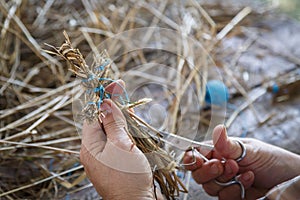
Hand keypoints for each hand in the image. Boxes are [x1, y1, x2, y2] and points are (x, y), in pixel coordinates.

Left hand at [80, 80, 155, 199]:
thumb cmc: (128, 178)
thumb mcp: (122, 145)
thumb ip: (113, 123)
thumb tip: (105, 103)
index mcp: (90, 146)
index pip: (93, 114)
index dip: (103, 98)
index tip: (115, 84)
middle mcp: (94, 151)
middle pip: (102, 122)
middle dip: (115, 109)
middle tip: (125, 98)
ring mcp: (105, 157)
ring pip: (112, 132)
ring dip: (122, 121)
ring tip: (131, 116)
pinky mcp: (115, 163)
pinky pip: (117, 143)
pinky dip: (125, 134)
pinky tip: (133, 132)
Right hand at [183, 124, 299, 199]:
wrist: (288, 180)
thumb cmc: (271, 159)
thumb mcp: (251, 149)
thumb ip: (230, 145)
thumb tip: (218, 129)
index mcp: (219, 151)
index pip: (197, 154)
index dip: (192, 158)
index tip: (198, 161)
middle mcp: (219, 166)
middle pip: (198, 173)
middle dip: (209, 171)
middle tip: (222, 165)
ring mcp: (225, 182)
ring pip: (209, 187)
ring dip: (225, 181)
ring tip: (242, 171)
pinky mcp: (232, 196)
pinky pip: (223, 198)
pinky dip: (235, 191)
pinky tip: (248, 181)